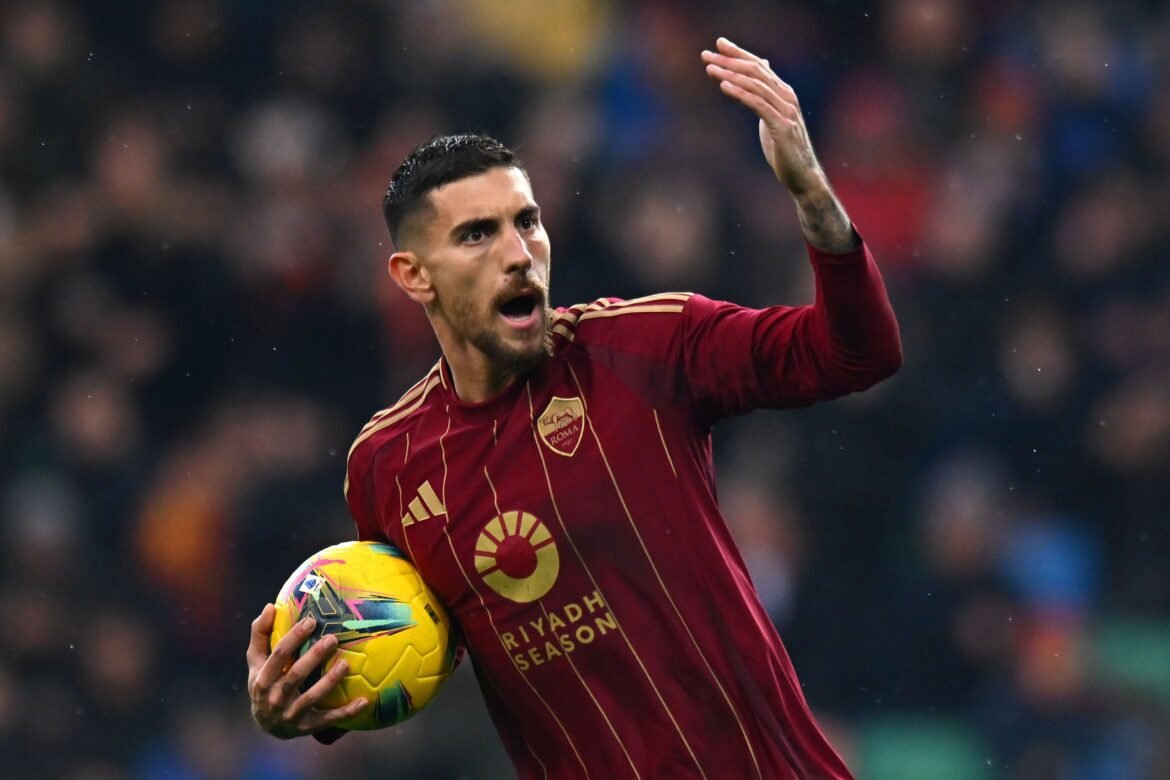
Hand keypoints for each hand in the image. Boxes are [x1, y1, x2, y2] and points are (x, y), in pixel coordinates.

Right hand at [246, 603, 367, 738]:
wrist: (265, 724)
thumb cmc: (264, 682)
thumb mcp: (256, 661)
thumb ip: (260, 634)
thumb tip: (269, 607)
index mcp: (262, 678)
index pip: (278, 655)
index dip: (294, 637)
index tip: (311, 621)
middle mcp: (275, 698)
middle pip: (295, 675)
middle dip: (314, 657)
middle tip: (333, 638)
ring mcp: (291, 714)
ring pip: (312, 697)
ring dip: (329, 682)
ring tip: (346, 664)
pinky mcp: (307, 726)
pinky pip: (328, 719)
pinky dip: (346, 712)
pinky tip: (363, 701)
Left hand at [702, 37, 857, 252]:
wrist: (803, 176)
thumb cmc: (785, 149)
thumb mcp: (773, 119)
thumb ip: (766, 97)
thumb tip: (762, 75)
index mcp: (783, 93)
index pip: (759, 66)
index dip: (739, 53)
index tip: (718, 44)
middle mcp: (787, 97)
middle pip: (755, 71)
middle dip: (729, 61)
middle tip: (706, 55)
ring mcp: (786, 111)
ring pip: (756, 85)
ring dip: (730, 75)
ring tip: (710, 69)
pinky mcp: (782, 127)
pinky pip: (758, 104)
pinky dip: (740, 93)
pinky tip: (724, 86)